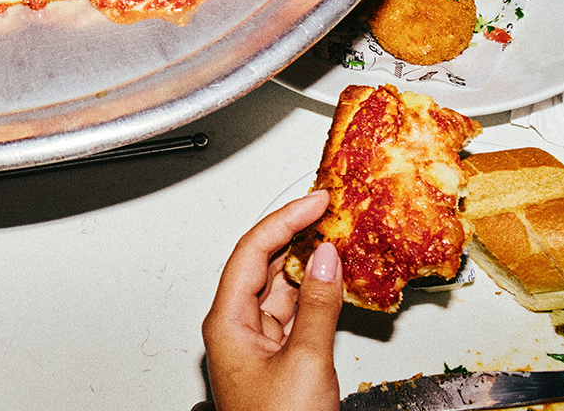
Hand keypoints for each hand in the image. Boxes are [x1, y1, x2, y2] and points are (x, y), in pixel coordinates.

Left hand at [204, 190, 342, 410]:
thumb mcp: (305, 362)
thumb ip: (319, 306)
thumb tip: (326, 258)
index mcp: (226, 321)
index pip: (252, 251)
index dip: (285, 219)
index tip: (316, 200)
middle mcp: (235, 327)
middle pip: (263, 264)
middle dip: (296, 234)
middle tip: (329, 210)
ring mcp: (256, 343)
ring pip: (280, 287)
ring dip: (308, 262)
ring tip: (337, 236)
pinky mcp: (277, 359)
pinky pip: (294, 312)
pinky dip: (316, 293)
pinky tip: (335, 280)